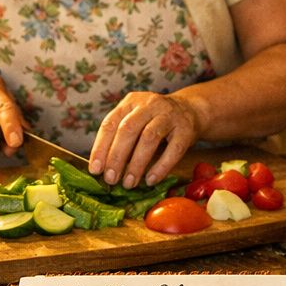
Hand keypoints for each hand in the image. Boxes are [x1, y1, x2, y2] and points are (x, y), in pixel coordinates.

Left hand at [89, 91, 204, 188]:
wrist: (190, 110)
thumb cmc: (155, 121)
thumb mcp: (136, 120)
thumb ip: (120, 138)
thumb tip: (103, 168)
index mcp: (131, 102)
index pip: (110, 123)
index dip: (101, 147)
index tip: (95, 170)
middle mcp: (149, 104)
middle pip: (128, 130)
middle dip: (116, 157)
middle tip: (111, 179)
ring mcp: (169, 115)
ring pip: (149, 138)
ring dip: (136, 164)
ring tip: (129, 183)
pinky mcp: (186, 129)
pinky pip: (173, 149)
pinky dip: (160, 166)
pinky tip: (151, 180)